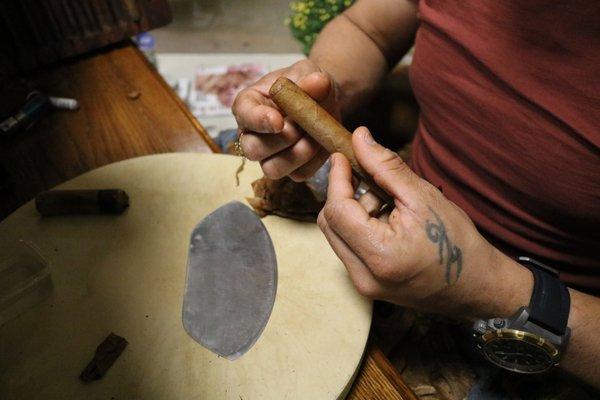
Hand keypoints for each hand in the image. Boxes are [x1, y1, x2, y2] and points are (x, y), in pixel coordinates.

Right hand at [232, 59, 340, 180]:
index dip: (259, 121)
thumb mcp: (308, 72)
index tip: (278, 121)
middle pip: (252, 150)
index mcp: (249, 104)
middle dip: (280, 141)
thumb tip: (318, 82)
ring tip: (313, 137)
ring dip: (296, 155)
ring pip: (272, 169)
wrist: (323, 100)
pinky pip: (298, 175)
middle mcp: (253, 134)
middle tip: (300, 127)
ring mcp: (269, 155)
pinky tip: (321, 145)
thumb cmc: (305, 83)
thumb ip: (310, 76)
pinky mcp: (290, 169)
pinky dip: (313, 162)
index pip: (243, 115)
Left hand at [317, 127, 532, 319]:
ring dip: (354, 213)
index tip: (342, 157)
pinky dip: (360, 229)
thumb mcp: (423, 197)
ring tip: (390, 207)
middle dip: (345, 196)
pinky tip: (388, 224)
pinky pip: (348, 249)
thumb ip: (385, 167)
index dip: (336, 179)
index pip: (338, 211)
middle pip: (330, 224)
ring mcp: (364, 285)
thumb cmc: (456, 242)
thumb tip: (359, 138)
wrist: (477, 285)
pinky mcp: (367, 286)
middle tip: (372, 181)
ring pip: (337, 236)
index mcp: (380, 255)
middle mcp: (364, 276)